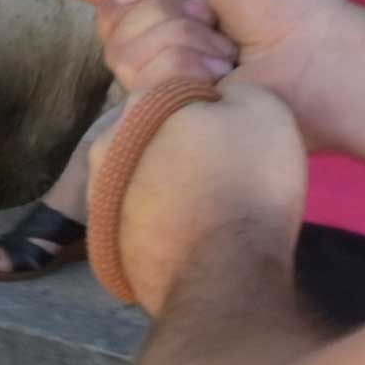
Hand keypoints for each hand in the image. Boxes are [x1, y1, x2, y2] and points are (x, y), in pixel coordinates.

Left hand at [101, 75, 306, 320]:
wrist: (223, 273)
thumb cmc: (246, 180)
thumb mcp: (263, 108)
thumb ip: (236, 90)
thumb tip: (221, 99)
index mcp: (139, 106)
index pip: (178, 91)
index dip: (214, 109)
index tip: (239, 132)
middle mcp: (106, 148)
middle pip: (154, 135)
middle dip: (185, 146)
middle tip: (227, 169)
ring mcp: (100, 201)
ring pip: (144, 178)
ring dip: (171, 184)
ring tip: (213, 204)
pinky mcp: (110, 245)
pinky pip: (142, 221)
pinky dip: (165, 223)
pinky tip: (195, 233)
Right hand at [108, 0, 364, 128]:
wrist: (319, 60)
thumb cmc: (288, 5)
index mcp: (184, 16)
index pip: (120, 7)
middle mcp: (170, 52)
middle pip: (114, 27)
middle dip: (161, 13)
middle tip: (213, 21)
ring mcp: (170, 88)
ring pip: (123, 54)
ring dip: (178, 40)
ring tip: (227, 56)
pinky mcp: (173, 119)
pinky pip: (140, 85)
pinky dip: (182, 67)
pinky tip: (220, 79)